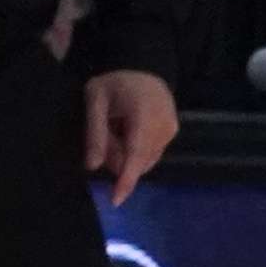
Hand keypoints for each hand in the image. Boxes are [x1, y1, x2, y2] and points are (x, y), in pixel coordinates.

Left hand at [82, 68, 179, 204]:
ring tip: (116, 130)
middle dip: (117, 159)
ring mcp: (171, 130)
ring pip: (144, 160)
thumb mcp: (95, 100)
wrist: (143, 65)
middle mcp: (163, 125)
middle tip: (105, 133)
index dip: (127, 179)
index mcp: (144, 114)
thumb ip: (95, 133)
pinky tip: (128, 132)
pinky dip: (135, 151)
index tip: (116, 200)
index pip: (136, 153)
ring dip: (126, 155)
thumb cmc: (115, 82)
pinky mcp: (172, 133)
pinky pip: (150, 153)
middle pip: (138, 160)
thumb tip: (93, 166)